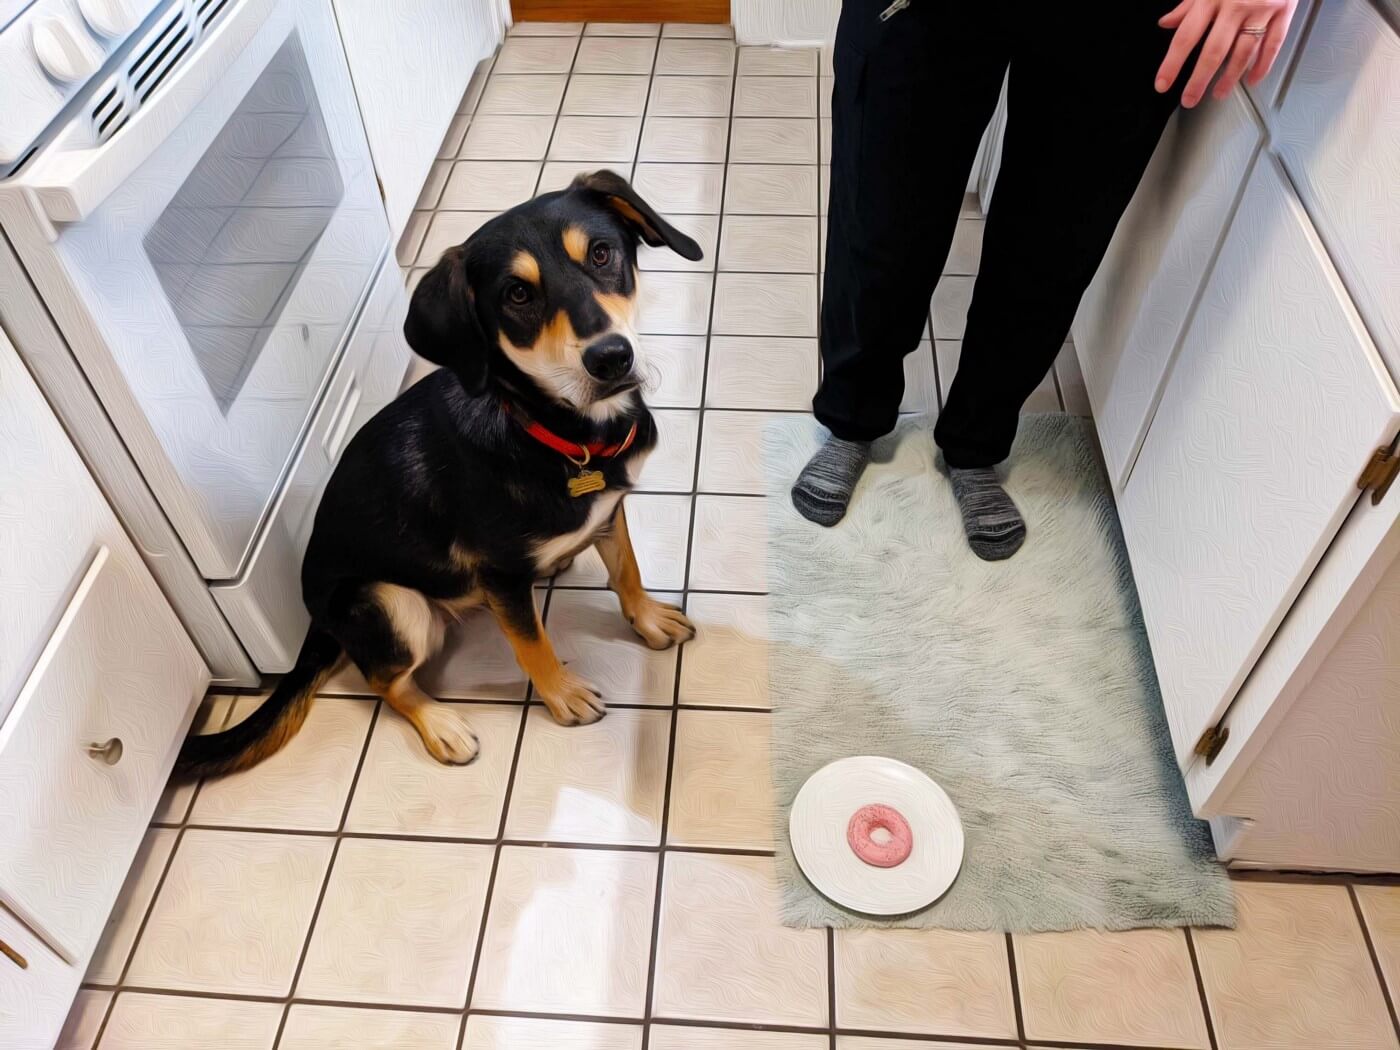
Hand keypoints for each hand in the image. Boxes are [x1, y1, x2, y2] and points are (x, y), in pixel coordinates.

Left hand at [1155, 0, 1298, 107]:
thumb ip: (1189, 4)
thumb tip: (1166, 23)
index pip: (1186, 37)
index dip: (1172, 64)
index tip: (1162, 84)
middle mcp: (1236, 5)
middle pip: (1214, 51)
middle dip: (1199, 80)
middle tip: (1189, 99)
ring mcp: (1262, 9)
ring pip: (1243, 52)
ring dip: (1229, 78)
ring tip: (1218, 94)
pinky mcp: (1284, 11)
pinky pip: (1273, 45)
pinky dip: (1263, 66)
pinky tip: (1252, 80)